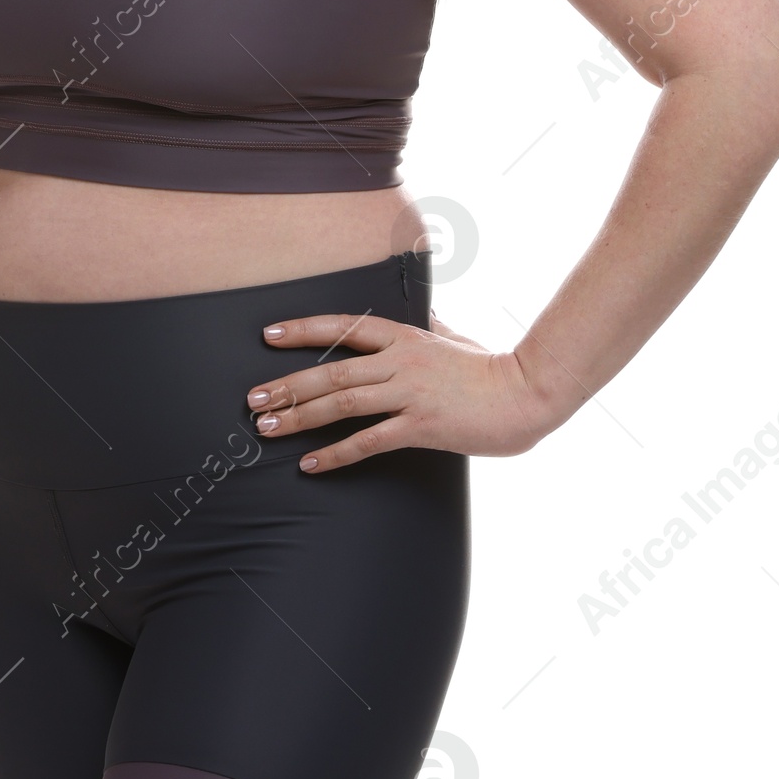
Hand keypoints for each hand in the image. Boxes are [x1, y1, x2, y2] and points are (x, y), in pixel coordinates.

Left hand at [246, 309, 544, 470]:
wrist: (526, 394)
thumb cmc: (491, 368)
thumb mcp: (456, 338)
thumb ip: (433, 327)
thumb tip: (425, 313)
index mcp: (404, 337)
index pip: (343, 328)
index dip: (304, 330)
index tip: (269, 334)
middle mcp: (400, 361)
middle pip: (332, 370)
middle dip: (288, 384)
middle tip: (252, 398)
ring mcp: (410, 393)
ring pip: (342, 403)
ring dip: (301, 416)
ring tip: (267, 427)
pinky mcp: (421, 426)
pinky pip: (369, 441)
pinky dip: (336, 454)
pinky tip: (311, 464)